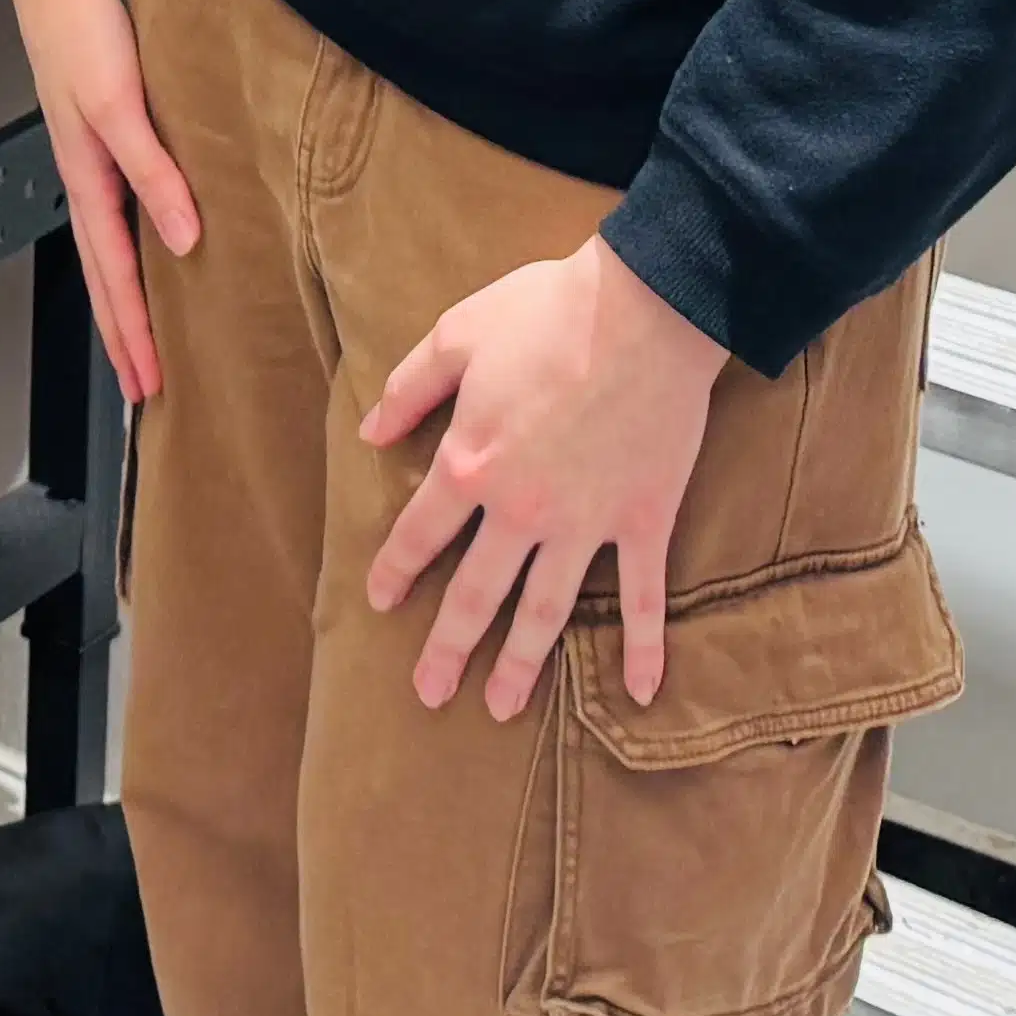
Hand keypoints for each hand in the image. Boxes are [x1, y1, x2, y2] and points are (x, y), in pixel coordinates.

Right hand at [0, 0, 194, 404]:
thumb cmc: (80, 32)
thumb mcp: (120, 106)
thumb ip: (152, 172)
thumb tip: (183, 241)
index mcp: (88, 179)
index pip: (114, 276)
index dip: (132, 332)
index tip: (147, 384)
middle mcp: (90, 176)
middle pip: (106, 274)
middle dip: (123, 333)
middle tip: (144, 387)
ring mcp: (96, 155)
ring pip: (112, 246)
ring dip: (128, 296)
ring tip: (146, 335)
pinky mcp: (110, 131)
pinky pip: (124, 207)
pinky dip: (136, 244)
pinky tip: (158, 244)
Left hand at [360, 237, 726, 718]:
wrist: (646, 307)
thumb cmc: (547, 311)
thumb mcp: (458, 333)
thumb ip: (410, 388)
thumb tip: (370, 434)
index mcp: (470, 463)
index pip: (420, 532)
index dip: (395, 569)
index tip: (380, 600)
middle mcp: (521, 509)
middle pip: (475, 593)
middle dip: (447, 646)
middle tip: (429, 694)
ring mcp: (585, 523)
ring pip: (545, 610)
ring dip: (522, 664)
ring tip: (501, 707)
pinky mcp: (644, 521)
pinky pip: (642, 596)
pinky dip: (645, 647)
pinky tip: (644, 692)